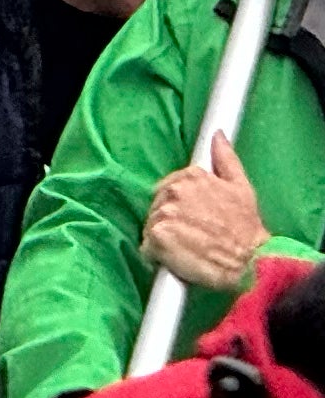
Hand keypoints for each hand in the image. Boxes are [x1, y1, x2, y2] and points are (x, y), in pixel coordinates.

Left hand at [145, 131, 271, 292]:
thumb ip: (225, 159)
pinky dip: (157, 255)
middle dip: (169, 220)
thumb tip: (217, 134)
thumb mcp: (242, 189)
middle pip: (157, 205)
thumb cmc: (247, 230)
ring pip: (151, 225)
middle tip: (193, 236)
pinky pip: (147, 246)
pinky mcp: (157, 235)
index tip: (195, 219)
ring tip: (188, 248)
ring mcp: (164, 212)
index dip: (180, 207)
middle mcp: (174, 190)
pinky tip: (177, 258)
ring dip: (164, 238)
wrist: (250, 263)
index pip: (168, 188)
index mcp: (191, 176)